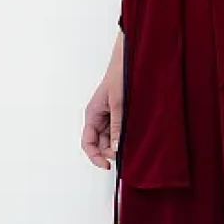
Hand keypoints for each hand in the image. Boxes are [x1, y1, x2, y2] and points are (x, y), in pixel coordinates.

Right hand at [81, 30, 123, 168]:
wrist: (132, 58)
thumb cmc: (121, 75)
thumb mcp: (119, 103)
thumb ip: (118, 126)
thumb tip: (116, 148)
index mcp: (93, 113)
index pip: (88, 142)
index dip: (96, 156)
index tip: (108, 165)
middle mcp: (99, 116)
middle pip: (101, 143)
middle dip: (111, 151)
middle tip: (126, 154)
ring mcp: (110, 115)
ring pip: (112, 138)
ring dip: (121, 143)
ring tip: (133, 144)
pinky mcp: (121, 112)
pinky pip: (121, 129)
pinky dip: (126, 135)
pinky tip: (136, 136)